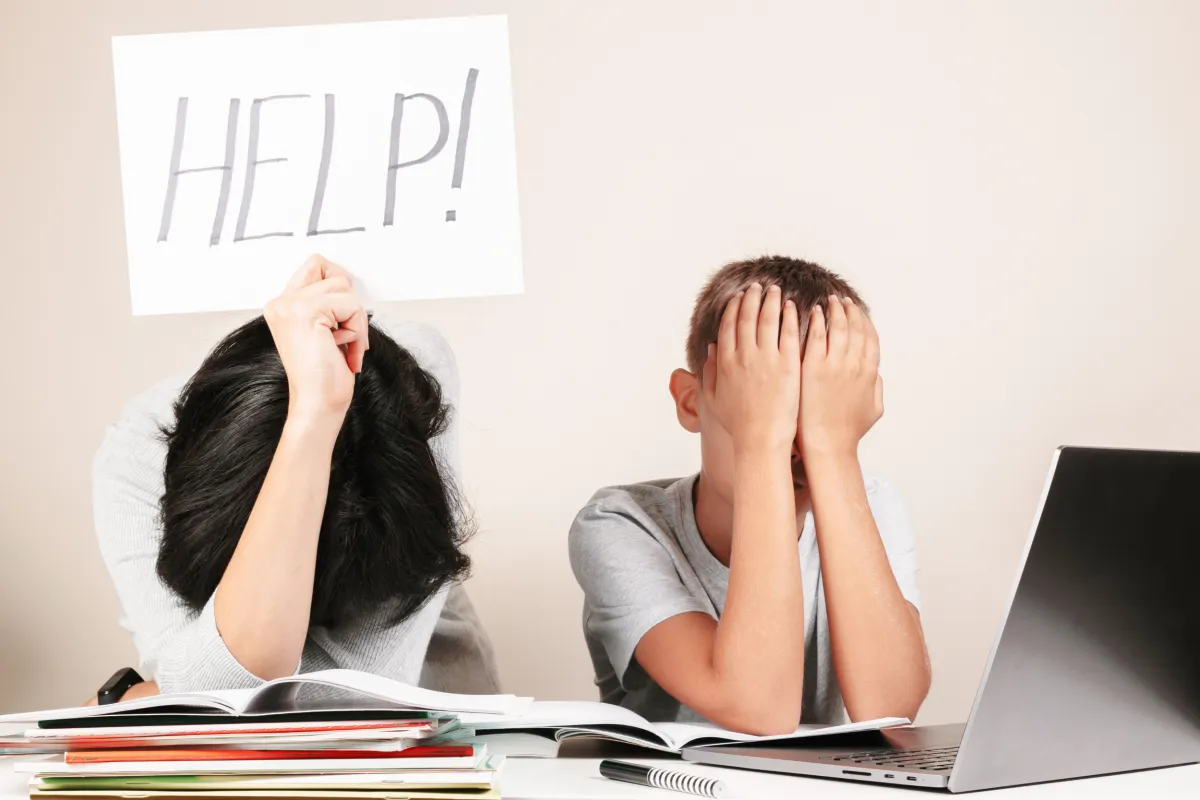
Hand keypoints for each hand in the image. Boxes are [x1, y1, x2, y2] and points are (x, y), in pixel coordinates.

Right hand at [264, 255, 368, 422]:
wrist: (317, 404)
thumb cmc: (324, 375)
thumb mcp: (324, 329)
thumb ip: (326, 302)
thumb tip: (345, 280)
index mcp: (282, 305)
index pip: (317, 264)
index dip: (339, 286)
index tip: (341, 318)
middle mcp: (281, 302)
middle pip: (335, 275)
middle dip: (350, 308)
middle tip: (343, 338)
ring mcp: (290, 305)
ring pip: (345, 289)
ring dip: (355, 322)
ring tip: (342, 346)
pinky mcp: (306, 312)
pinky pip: (351, 305)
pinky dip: (357, 331)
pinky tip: (343, 351)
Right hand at [703, 283, 801, 454]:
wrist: (761, 441)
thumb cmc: (738, 424)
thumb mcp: (715, 398)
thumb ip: (711, 370)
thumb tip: (711, 347)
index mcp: (725, 362)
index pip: (728, 325)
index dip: (733, 308)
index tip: (738, 297)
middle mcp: (744, 356)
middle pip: (747, 317)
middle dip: (751, 298)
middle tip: (758, 287)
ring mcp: (766, 359)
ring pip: (767, 319)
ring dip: (770, 301)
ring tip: (775, 290)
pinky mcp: (788, 365)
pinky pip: (788, 333)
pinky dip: (788, 316)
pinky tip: (791, 306)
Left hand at [800, 295, 882, 456]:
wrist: (827, 445)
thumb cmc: (846, 433)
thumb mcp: (873, 411)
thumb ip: (877, 389)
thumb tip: (877, 374)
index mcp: (870, 373)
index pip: (871, 337)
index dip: (865, 321)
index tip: (858, 310)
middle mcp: (856, 364)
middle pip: (855, 327)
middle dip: (849, 310)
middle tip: (842, 299)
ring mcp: (835, 364)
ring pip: (837, 326)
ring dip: (834, 309)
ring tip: (828, 300)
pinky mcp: (814, 367)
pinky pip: (817, 335)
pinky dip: (817, 320)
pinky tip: (811, 311)